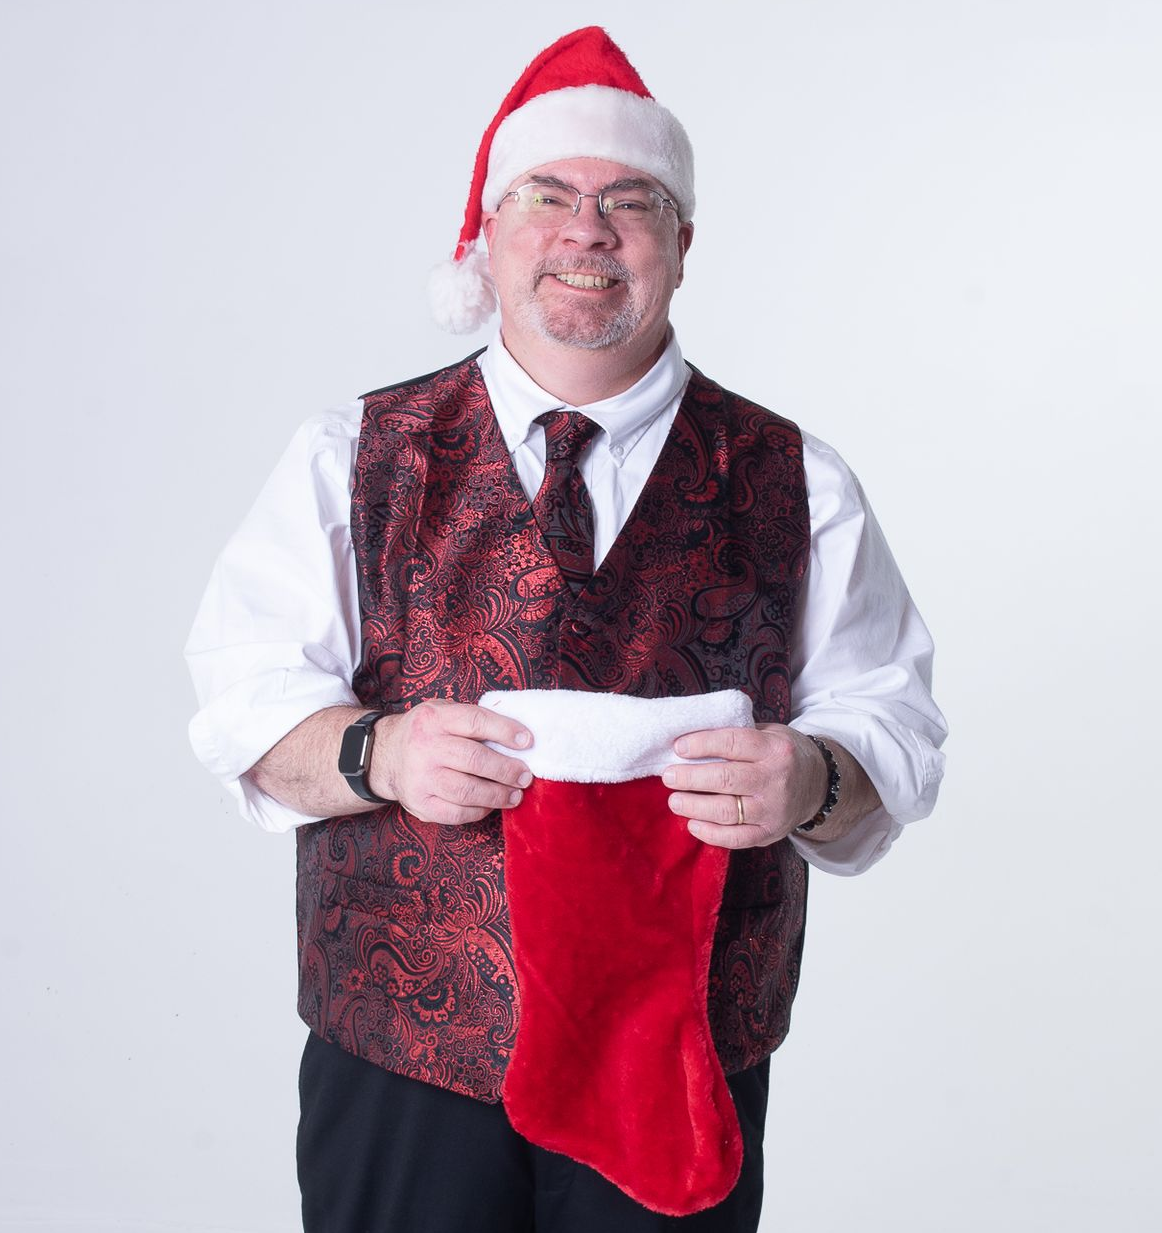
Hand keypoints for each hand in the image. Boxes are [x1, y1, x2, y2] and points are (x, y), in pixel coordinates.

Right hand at [372, 700, 532, 825]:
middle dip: (506, 770)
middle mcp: (425, 747)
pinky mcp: (420, 803)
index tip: (528, 741)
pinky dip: (479, 811)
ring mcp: (420, 777)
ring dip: (498, 795)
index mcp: (434, 718)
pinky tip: (491, 805)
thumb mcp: (442, 713)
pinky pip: (456, 813)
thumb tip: (517, 736)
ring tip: (515, 794)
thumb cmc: (426, 732)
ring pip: (467, 790)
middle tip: (525, 776)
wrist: (384, 755)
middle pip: (474, 759)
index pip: (475, 722)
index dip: (505, 731)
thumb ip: (472, 720)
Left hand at [662, 724, 827, 849]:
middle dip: (690, 778)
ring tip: (674, 800)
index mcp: (775, 749)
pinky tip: (692, 824)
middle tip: (668, 776)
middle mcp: (776, 779)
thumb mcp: (769, 734)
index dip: (702, 744)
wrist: (818, 785)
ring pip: (726, 811)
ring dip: (694, 806)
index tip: (678, 747)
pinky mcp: (770, 833)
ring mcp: (773, 809)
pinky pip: (735, 838)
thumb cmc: (783, 754)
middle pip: (725, 779)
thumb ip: (737, 736)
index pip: (732, 743)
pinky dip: (710, 833)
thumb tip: (691, 739)